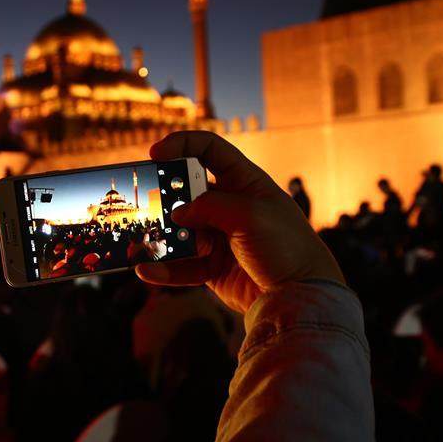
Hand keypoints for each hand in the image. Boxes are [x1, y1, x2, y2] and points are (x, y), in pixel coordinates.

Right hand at [135, 132, 343, 314]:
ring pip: (180, 230)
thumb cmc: (286, 247)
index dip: (182, 145)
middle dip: (165, 195)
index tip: (156, 154)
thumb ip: (210, 206)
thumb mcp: (250, 215)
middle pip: (187, 191)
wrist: (301, 296)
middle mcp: (230, 206)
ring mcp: (220, 237)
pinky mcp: (213, 267)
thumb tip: (178, 214)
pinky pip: (182, 265)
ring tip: (142, 241)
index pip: (209, 150)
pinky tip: (147, 270)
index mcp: (245, 182)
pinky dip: (164, 268)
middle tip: (146, 203)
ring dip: (160, 235)